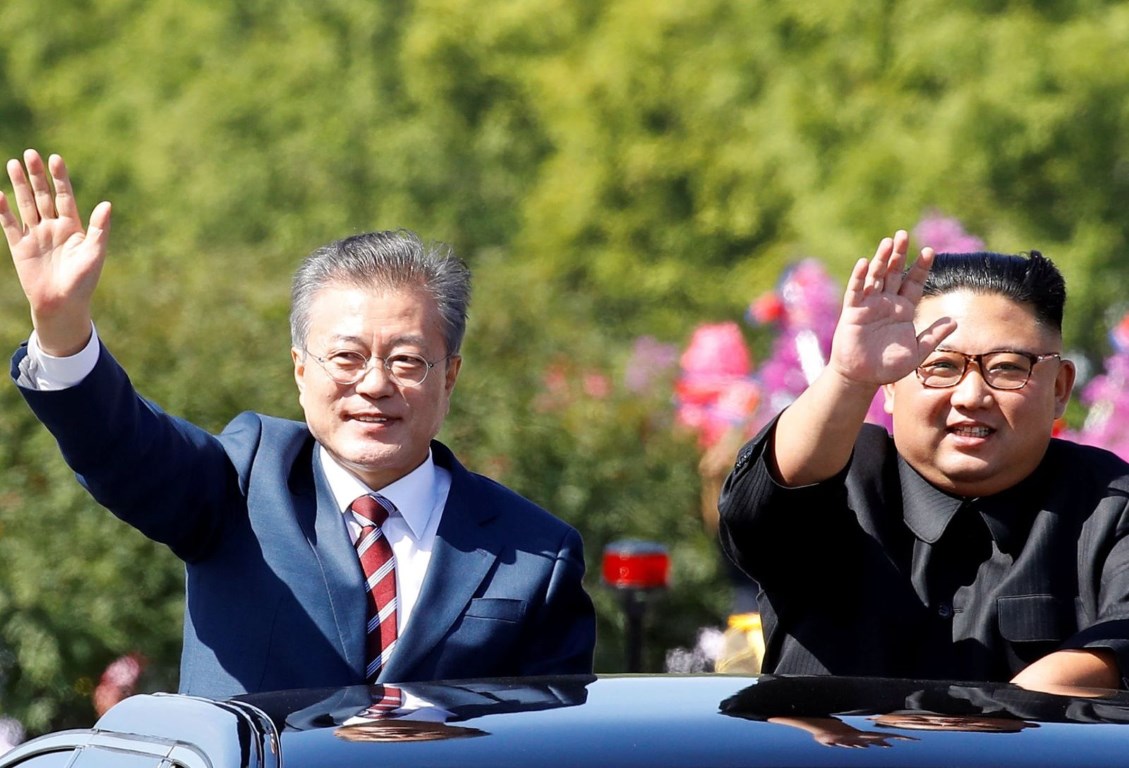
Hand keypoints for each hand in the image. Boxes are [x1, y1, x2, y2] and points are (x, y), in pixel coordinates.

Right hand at [0, 149, 110, 355]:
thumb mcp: (95, 253)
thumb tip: (107, 203)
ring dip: (19, 185)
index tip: (55, 159)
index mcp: (73, 227)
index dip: (60, 178)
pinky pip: (10, 225)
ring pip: (26, 204)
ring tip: (13, 163)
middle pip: (43, 195)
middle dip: (37, 175)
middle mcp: (53, 227)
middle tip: (30, 154)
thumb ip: (99, 228)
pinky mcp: (20, 247)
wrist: (62, 304)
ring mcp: (36, 235)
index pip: (65, 196)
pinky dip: (3, 210)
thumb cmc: (84, 281)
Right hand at [829, 229, 953, 386]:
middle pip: (894, 273)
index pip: (914, 283)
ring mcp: (869, 305)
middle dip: (899, 254)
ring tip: (888, 241)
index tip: (930, 251)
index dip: (921, 267)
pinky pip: (856, 291)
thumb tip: (955, 322)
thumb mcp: (917, 352)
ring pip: (876, 277)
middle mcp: (886, 303)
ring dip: (881, 259)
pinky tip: (864, 263)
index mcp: (903, 310)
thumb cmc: (888, 366)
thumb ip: (933, 336)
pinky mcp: (853, 312)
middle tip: (904, 234)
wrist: (862, 378)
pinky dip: (859, 277)